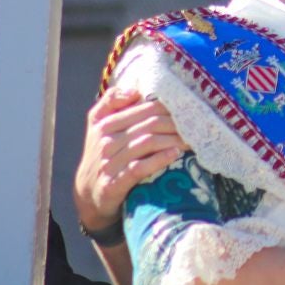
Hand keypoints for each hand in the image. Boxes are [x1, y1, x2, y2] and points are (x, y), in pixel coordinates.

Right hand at [74, 88, 183, 234]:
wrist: (89, 193)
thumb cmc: (101, 154)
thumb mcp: (98, 124)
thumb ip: (111, 102)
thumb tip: (134, 91)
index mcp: (104, 123)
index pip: (143, 108)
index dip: (168, 108)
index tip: (187, 110)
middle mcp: (105, 140)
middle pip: (148, 125)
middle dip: (175, 124)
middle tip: (195, 127)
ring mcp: (109, 162)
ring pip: (147, 143)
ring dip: (173, 140)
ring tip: (191, 141)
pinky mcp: (114, 183)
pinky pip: (140, 168)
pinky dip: (160, 159)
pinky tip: (175, 155)